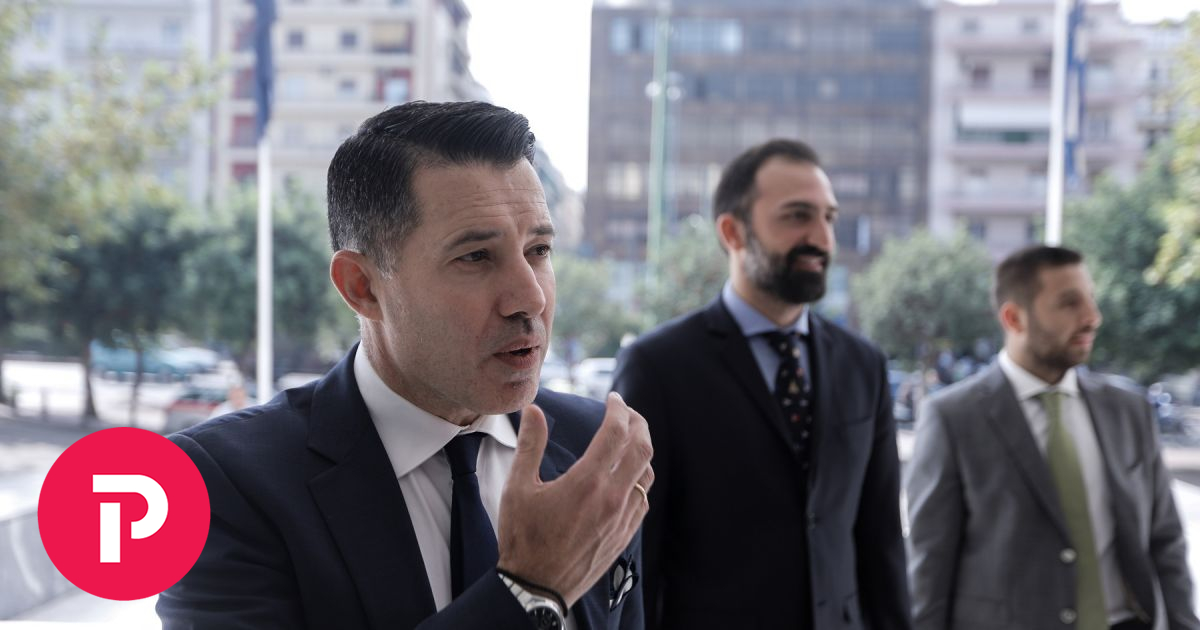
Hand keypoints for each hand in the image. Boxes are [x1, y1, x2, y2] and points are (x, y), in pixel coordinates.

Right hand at [496, 392, 653, 605]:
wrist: (536, 587)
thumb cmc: (523, 538)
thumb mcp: (517, 488)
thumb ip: (529, 445)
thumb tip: (534, 411)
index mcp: (586, 482)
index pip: (615, 432)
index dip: (617, 408)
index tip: (612, 398)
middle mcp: (611, 498)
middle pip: (642, 447)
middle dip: (638, 422)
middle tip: (627, 411)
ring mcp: (621, 518)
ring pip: (646, 474)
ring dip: (641, 451)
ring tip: (628, 440)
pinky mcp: (623, 535)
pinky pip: (643, 500)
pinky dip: (640, 479)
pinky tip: (628, 477)